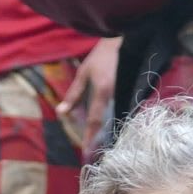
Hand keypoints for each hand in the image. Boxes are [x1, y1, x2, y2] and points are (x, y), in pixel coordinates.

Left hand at [61, 37, 117, 151]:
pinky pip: (122, 110)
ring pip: (115, 117)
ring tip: (100, 146)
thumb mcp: (84, 73)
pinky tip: (111, 129)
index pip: (94, 119)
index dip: (90, 137)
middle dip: (98, 138)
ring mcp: (125, 94)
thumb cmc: (101, 56)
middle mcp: (115, 95)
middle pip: (106, 122)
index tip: (86, 151)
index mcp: (102, 91)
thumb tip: (62, 112)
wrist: (124, 40)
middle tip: (92, 153)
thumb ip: (74, 94)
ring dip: (107, 131)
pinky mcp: (130, 91)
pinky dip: (115, 120)